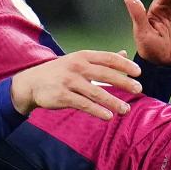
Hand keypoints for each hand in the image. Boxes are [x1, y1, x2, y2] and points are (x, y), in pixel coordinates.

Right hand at [9, 49, 141, 119]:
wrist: (31, 83)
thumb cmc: (60, 71)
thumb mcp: (79, 60)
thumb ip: (101, 59)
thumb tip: (123, 53)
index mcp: (83, 56)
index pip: (108, 58)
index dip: (124, 64)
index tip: (138, 72)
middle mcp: (77, 66)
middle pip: (105, 73)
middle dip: (124, 82)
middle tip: (139, 89)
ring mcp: (69, 81)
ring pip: (96, 92)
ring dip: (113, 101)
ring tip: (126, 109)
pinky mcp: (62, 96)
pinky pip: (84, 104)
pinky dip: (97, 111)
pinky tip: (108, 116)